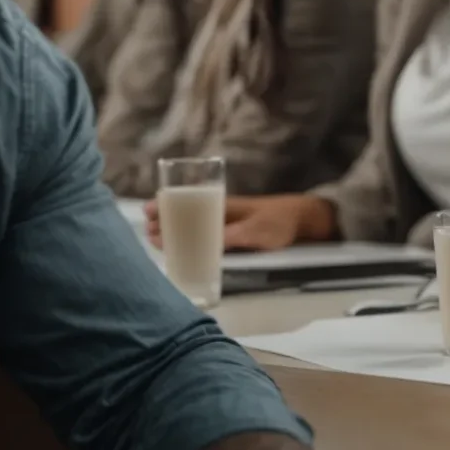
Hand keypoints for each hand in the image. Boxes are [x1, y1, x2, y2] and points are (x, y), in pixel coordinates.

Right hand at [144, 194, 334, 250]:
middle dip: (164, 220)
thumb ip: (232, 237)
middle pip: (185, 213)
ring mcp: (225, 223)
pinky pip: (203, 234)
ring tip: (156, 240)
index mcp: (222, 205)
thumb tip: (207, 244)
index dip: (166, 206)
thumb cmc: (278, 221)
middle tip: (147, 232)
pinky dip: (188, 238)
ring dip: (174, 230)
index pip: (187, 202)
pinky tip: (180, 248)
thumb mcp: (255, 231)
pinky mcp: (232, 234)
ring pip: (192, 224)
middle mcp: (219, 212)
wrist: (301, 220)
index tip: (148, 212)